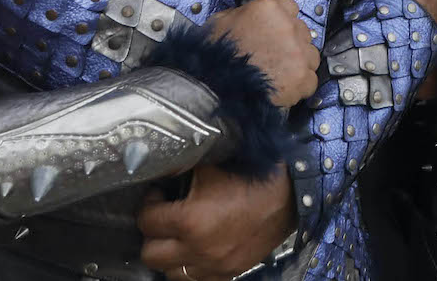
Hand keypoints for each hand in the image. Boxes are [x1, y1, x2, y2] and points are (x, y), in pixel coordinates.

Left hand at [136, 165, 292, 280]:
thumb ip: (180, 172)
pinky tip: (197, 250)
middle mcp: (198, 249)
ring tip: (178, 238)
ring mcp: (213, 266)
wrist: (289, 196)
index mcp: (190, 220)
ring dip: (170, 256)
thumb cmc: (250, 179)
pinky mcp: (227, 273)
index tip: (158, 196)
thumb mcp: (211, 167)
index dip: (149, 204)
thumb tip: (159, 171)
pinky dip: (191, 268)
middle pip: (150, 254)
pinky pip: (195, 280)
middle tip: (164, 218)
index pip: (147, 221)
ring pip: (170, 273)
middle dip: (153, 234)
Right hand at [202, 0, 317, 106]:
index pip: (290, 7)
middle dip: (291, 43)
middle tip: (275, 56)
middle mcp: (288, 27)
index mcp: (270, 9)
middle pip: (302, 32)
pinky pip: (311, 80)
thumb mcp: (221, 22)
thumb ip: (243, 14)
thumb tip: (248, 16)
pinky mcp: (302, 77)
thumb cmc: (213, 59)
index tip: (277, 31)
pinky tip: (284, 88)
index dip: (282, 21)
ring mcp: (298, 52)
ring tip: (279, 74)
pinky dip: (300, 86)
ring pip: (311, 55)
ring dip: (299, 63)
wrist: (213, 89)